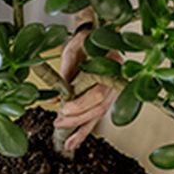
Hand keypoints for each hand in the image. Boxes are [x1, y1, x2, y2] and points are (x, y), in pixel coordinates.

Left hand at [54, 26, 121, 150]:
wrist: (97, 31)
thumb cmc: (85, 38)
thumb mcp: (72, 51)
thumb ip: (66, 74)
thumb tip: (57, 97)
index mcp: (112, 67)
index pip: (98, 93)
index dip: (80, 104)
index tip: (63, 108)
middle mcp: (116, 81)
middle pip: (98, 108)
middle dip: (77, 120)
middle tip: (58, 123)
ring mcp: (113, 91)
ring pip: (98, 116)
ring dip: (80, 130)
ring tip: (66, 142)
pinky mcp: (106, 98)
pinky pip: (96, 116)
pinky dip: (84, 130)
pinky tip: (73, 142)